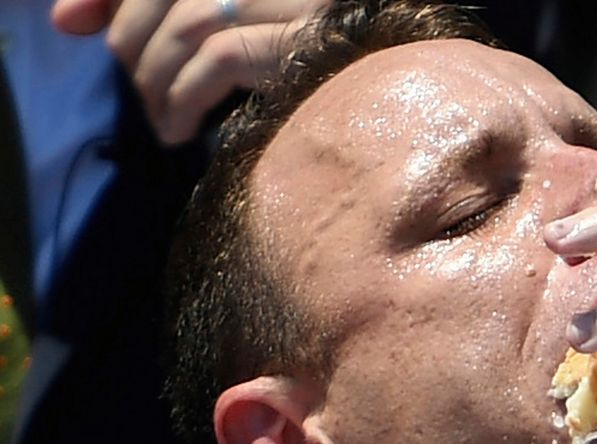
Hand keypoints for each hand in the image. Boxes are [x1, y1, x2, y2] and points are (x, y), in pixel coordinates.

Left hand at [51, 0, 328, 144]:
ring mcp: (296, 4)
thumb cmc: (302, 86)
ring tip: (162, 122)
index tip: (71, 23)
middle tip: (143, 93)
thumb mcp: (221, 40)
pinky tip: (180, 131)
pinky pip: (222, 57)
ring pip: (192, 22)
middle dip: (132, 42)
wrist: (384, 116)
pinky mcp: (308, 43)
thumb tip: (65, 20)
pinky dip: (185, 97)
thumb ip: (151, 21)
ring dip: (157, 80)